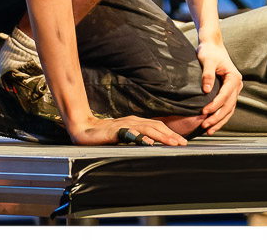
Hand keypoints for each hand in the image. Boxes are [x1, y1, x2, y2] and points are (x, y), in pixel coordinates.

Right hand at [68, 114, 185, 146]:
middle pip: (156, 126)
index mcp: (136, 123)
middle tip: (183, 143)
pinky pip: (129, 133)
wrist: (83, 129)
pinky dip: (140, 137)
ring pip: (147, 128)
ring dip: (161, 136)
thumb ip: (136, 138)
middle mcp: (133, 121)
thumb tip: (151, 144)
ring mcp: (124, 124)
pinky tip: (148, 142)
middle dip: (171, 135)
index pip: (157, 126)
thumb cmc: (104, 134)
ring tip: (172, 143)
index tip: (182, 141)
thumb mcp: (124, 136)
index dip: (170, 133)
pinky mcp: (115, 130)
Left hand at [194, 40, 242, 133]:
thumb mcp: (207, 60)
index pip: (225, 95)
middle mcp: (237, 85)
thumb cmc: (209, 52)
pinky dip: (221, 117)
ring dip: (219, 120)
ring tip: (208, 130)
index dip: (215, 105)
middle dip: (217, 117)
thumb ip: (207, 75)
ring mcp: (234, 90)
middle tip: (204, 125)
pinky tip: (213, 125)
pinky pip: (227, 107)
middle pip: (229, 105)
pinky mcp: (229, 92)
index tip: (203, 111)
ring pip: (229, 109)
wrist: (212, 46)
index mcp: (234, 77)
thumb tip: (206, 90)